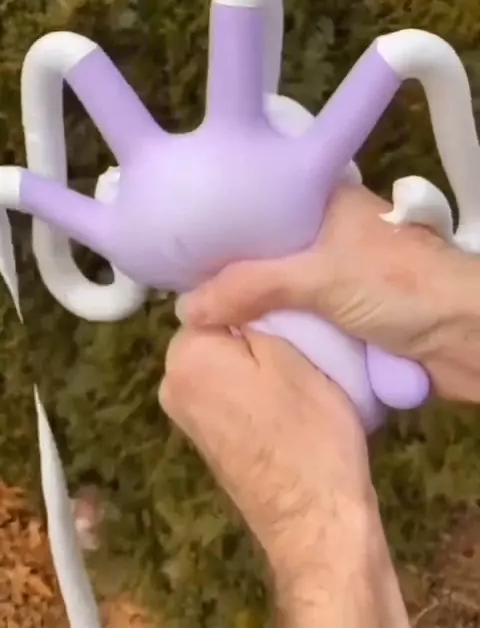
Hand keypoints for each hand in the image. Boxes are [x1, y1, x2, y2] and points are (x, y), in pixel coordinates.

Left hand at [159, 326, 408, 625]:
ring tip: (298, 368)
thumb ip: (250, 312)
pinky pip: (225, 388)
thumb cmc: (310, 430)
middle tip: (300, 339)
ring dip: (255, 358)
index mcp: (186, 356)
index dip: (256, 300)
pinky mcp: (205, 437)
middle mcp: (170, 384)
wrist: (317, 520)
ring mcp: (185, 415)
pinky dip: (251, 385)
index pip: (214, 298)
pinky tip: (285, 399)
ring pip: (223, 358)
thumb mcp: (290, 352)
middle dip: (251, 329)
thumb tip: (226, 288)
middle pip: (215, 328)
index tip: (290, 308)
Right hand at [175, 184, 479, 400]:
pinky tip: (240, 337)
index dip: (222, 218)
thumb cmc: (400, 288)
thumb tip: (186, 306)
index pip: (261, 200)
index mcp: (325, 201)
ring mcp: (337, 274)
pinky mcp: (345, 312)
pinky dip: (275, 327)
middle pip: (266, 248)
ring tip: (199, 316)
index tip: (179, 240)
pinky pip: (297, 317)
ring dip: (252, 304)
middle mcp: (328, 233)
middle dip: (230, 270)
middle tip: (179, 286)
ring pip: (279, 287)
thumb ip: (252, 287)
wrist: (468, 338)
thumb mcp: (319, 277)